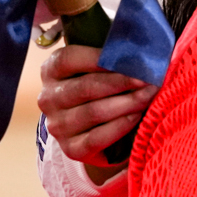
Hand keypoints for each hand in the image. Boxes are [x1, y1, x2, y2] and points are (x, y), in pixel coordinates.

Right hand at [38, 44, 154, 172]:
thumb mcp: (99, 68)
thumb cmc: (101, 88)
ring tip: (148, 95)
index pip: (68, 59)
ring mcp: (57, 125)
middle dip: (122, 82)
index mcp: (51, 71)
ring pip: (94, 112)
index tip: (129, 59)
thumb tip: (140, 47)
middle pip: (85, 87)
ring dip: (127, 103)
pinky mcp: (70, 148)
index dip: (99, 58)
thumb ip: (112, 56)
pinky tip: (137, 116)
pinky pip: (97, 137)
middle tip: (148, 79)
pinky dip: (121, 125)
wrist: (94, 130)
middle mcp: (48, 98)